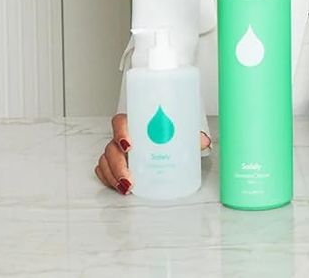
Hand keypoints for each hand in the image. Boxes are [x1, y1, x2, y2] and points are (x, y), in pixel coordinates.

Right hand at [94, 113, 210, 194]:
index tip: (129, 145)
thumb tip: (204, 141)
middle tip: (130, 178)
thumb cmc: (166, 133)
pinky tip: (119, 187)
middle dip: (118, 165)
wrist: (162, 142)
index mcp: (136, 122)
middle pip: (111, 147)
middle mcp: (122, 136)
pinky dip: (108, 180)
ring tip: (128, 187)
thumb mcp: (178, 133)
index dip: (120, 132)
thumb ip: (191, 136)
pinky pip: (104, 170)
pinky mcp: (112, 163)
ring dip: (113, 176)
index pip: (120, 121)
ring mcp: (115, 150)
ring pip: (105, 161)